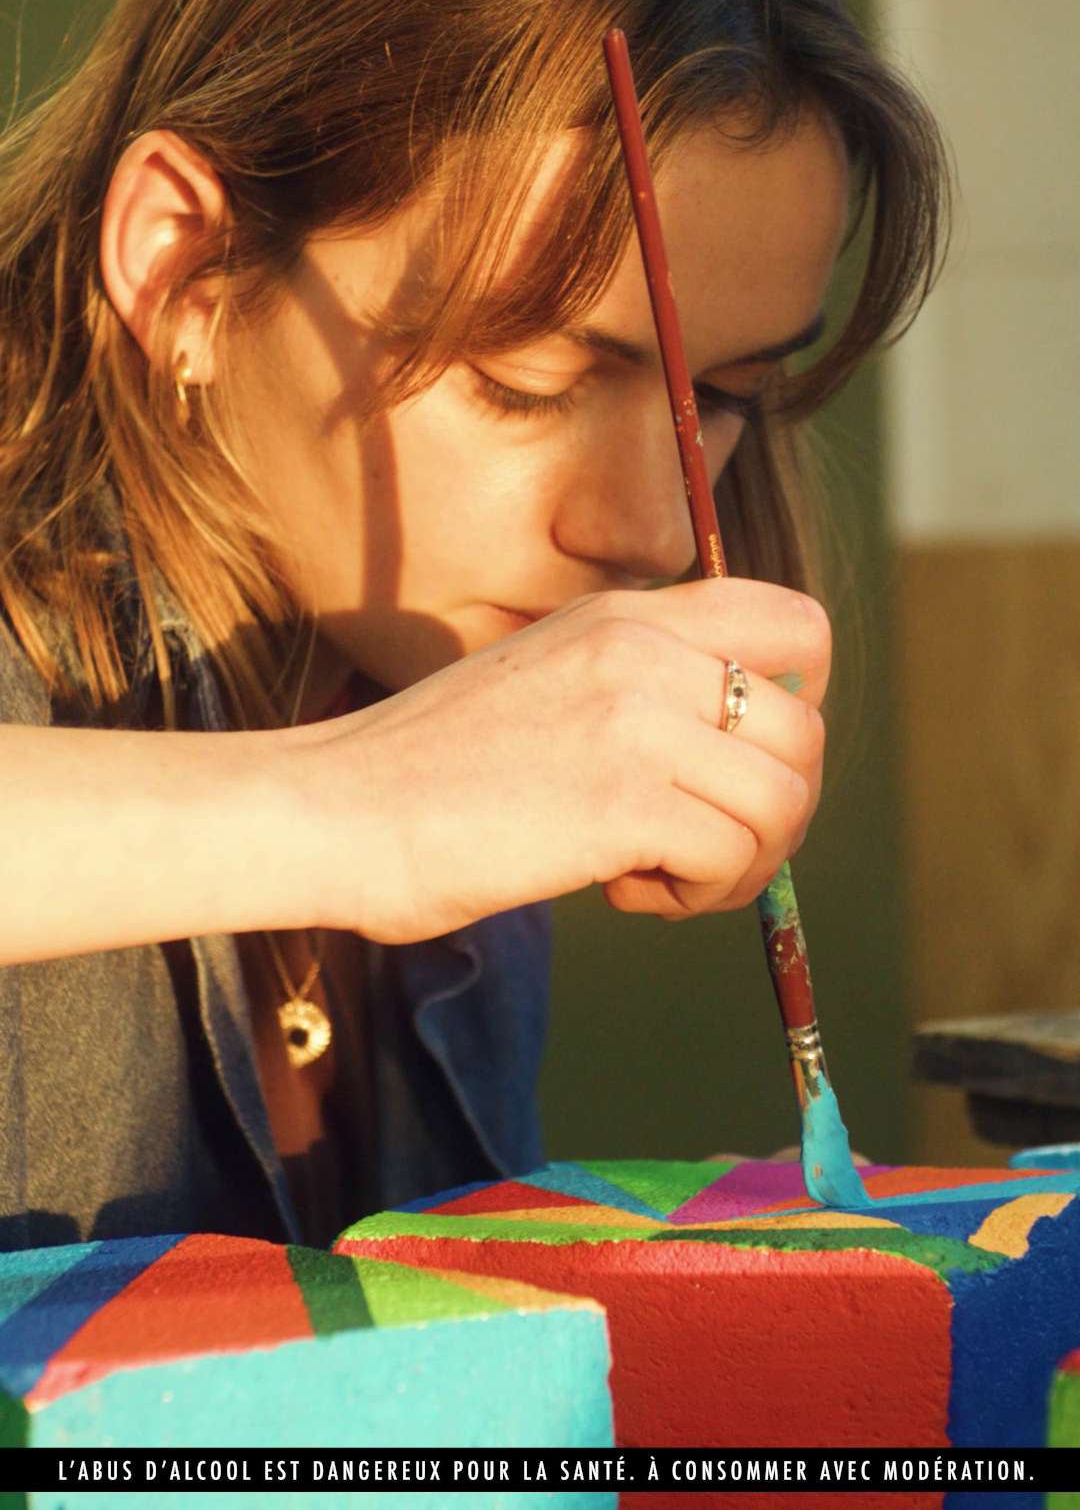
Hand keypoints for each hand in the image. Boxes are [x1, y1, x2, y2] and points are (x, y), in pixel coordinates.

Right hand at [286, 578, 828, 939]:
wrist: (334, 811)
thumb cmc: (429, 772)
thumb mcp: (546, 681)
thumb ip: (641, 691)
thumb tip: (747, 759)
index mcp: (626, 612)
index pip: (796, 622)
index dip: (803, 701)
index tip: (744, 760)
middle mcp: (642, 648)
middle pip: (805, 730)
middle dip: (777, 809)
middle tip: (705, 847)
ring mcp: (634, 719)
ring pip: (782, 801)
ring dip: (743, 864)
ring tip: (661, 877)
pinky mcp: (623, 800)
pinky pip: (732, 856)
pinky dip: (697, 897)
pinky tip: (627, 894)